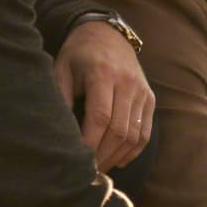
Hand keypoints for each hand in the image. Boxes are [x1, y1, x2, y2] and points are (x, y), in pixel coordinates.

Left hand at [54, 20, 152, 170]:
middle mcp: (127, 83)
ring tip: (99, 168)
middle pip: (119, 130)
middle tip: (86, 172)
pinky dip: (133, 150)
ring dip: (116, 156)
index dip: (89, 142)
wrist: (107, 34)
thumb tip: (56, 133)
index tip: (76, 159)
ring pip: (134, 134)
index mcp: (102, 74)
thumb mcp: (62, 68)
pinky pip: (145, 131)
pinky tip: (118, 160)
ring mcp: (141, 91)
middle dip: (102, 155)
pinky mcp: (149, 98)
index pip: (100, 116)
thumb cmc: (78, 54)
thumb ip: (60, 97)